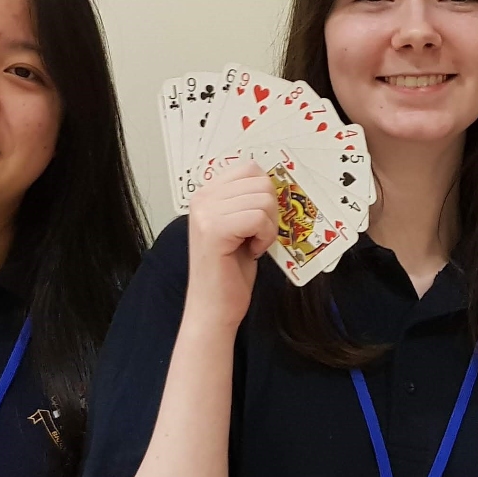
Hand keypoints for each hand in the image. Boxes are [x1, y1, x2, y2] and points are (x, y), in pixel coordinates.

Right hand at [184, 160, 276, 327]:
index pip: (250, 168)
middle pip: (261, 182)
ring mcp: (205, 212)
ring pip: (264, 200)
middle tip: (257, 236)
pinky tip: (252, 251)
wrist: (213, 308)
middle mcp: (202, 197)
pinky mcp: (213, 229)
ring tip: (253, 245)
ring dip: (268, 227)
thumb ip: (249, 200)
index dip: (266, 194)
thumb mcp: (241, 226)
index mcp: (207, 192)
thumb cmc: (229, 271)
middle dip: (270, 212)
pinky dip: (265, 237)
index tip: (257, 220)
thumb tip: (275, 182)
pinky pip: (259, 218)